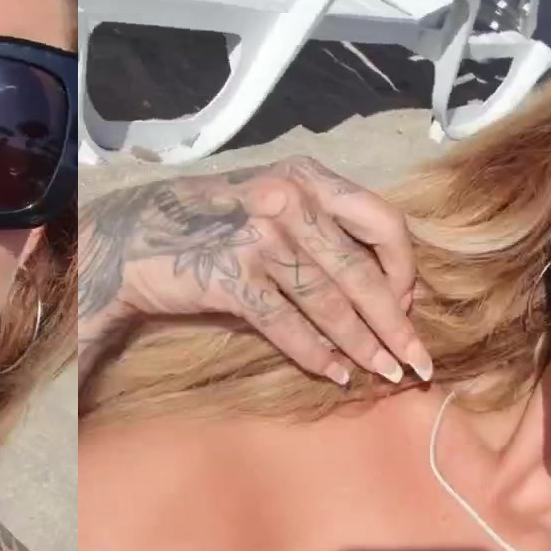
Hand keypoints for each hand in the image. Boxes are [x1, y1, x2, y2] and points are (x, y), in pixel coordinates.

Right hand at [78, 158, 428, 385]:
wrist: (132, 237)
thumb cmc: (210, 222)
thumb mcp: (272, 200)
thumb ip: (321, 224)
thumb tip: (384, 279)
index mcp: (307, 176)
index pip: (381, 220)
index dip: (403, 268)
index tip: (408, 304)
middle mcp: (288, 200)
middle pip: (362, 273)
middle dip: (396, 325)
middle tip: (418, 361)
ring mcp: (260, 238)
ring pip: (330, 305)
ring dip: (364, 347)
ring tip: (386, 373)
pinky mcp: (232, 277)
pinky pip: (288, 326)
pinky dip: (316, 355)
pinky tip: (336, 374)